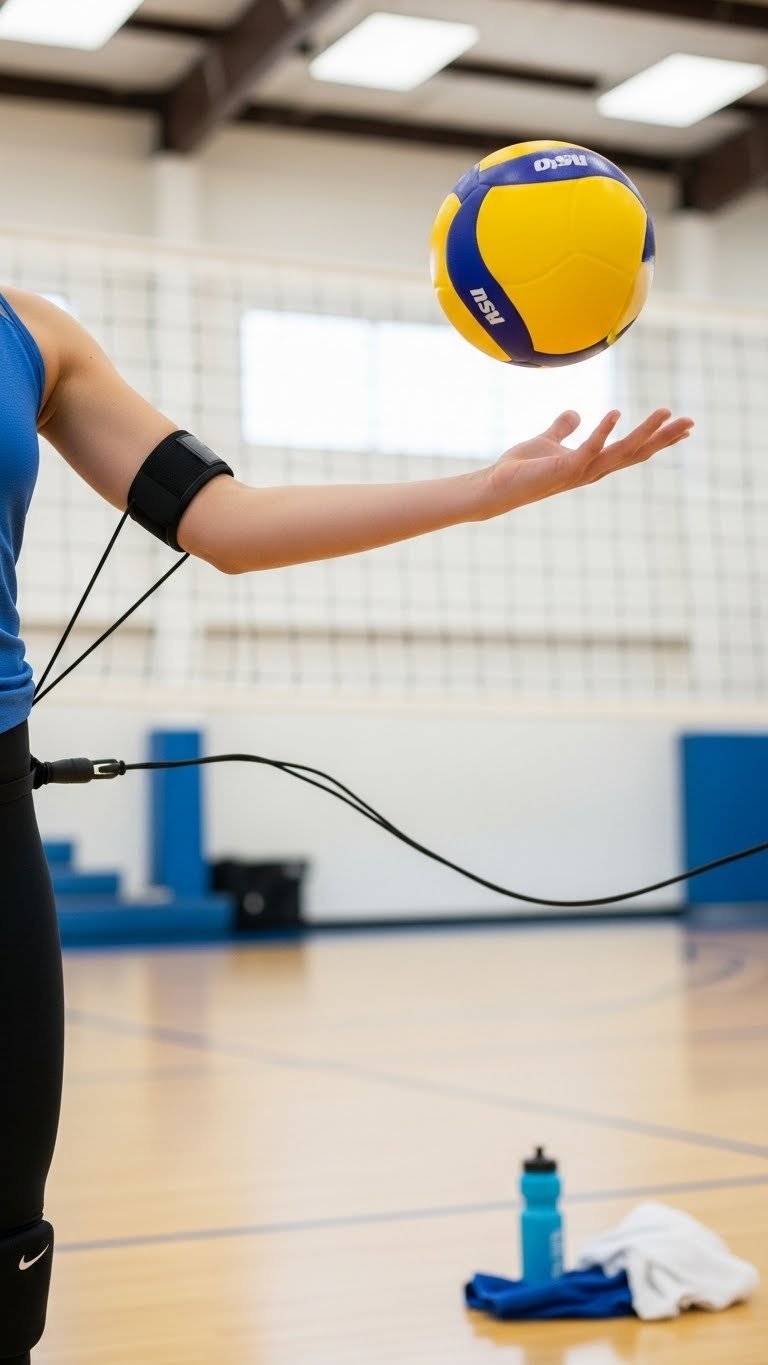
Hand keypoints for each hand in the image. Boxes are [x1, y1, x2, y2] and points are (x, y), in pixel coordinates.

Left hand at [478, 408, 693, 517]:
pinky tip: (615, 412)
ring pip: (621, 451)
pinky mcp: (564, 469)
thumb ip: (563, 428)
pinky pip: (588, 448)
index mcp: (593, 462)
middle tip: (690, 422)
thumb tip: (574, 413)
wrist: (497, 486)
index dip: (657, 439)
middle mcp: (592, 470)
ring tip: (665, 413)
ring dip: (644, 432)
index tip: (682, 427)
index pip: (632, 450)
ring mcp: (580, 471)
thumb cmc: (522, 468)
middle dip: (663, 438)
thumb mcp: (548, 440)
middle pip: (636, 453)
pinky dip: (602, 431)